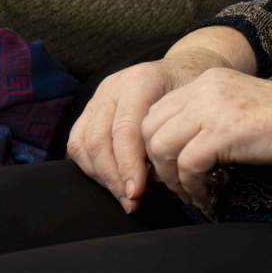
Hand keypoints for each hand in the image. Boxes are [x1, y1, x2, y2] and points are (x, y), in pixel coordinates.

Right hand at [67, 50, 224, 212]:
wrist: (180, 69)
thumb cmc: (191, 91)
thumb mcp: (193, 104)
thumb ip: (176, 134)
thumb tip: (166, 178)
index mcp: (139, 81)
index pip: (125, 129)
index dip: (128, 165)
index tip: (137, 194)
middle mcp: (112, 88)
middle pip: (99, 139)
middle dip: (113, 177)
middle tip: (131, 203)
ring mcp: (97, 98)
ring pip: (83, 143)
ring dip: (101, 176)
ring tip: (123, 197)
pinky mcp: (88, 111)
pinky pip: (78, 143)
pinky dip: (91, 168)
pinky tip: (112, 182)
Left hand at [140, 68, 271, 214]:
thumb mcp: (235, 109)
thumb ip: (206, 120)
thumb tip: (181, 156)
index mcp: (205, 81)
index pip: (157, 110)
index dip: (156, 144)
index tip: (171, 169)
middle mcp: (202, 89)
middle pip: (150, 127)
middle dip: (156, 162)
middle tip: (176, 184)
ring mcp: (210, 109)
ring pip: (161, 146)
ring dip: (171, 178)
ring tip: (191, 192)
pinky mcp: (221, 133)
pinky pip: (187, 165)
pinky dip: (192, 187)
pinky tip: (208, 196)